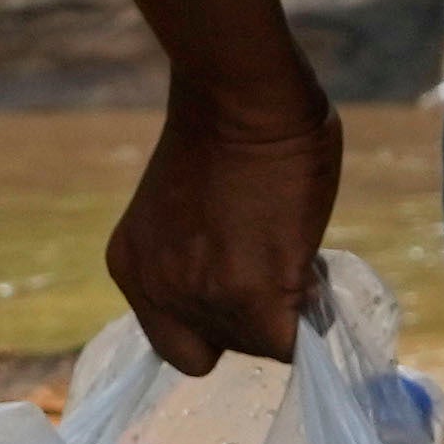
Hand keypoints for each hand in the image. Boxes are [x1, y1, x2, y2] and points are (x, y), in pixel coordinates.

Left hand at [109, 84, 343, 368]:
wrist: (239, 97)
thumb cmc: (224, 126)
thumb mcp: (182, 209)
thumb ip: (200, 254)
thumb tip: (247, 278)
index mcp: (132, 266)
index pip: (175, 342)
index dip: (216, 324)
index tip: (243, 288)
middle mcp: (158, 291)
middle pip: (220, 347)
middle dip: (254, 314)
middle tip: (276, 263)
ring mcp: (203, 297)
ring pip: (260, 345)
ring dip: (287, 308)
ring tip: (295, 251)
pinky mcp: (252, 295)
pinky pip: (291, 343)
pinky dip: (310, 317)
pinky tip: (312, 269)